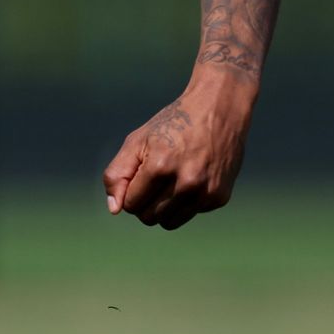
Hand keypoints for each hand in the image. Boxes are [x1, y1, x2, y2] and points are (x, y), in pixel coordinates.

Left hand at [101, 70, 254, 229]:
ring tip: (166, 182)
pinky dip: (184, 202)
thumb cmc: (171, 125)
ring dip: (161, 208)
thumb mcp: (137, 141)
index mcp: (160, 167)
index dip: (128, 192)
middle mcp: (185, 183)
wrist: (217, 111)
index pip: (130, 205)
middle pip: (149, 217)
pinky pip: (189, 214)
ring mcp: (205, 193)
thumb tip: (114, 209)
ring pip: (169, 222)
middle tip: (151, 179)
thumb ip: (118, 174)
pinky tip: (190, 177)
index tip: (137, 175)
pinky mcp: (219, 198)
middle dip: (143, 202)